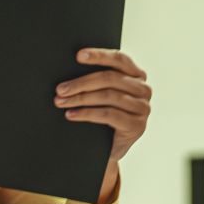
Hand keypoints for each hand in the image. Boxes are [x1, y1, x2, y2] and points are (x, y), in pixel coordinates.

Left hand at [55, 48, 150, 202]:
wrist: (109, 148)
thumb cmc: (103, 115)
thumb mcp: (102, 93)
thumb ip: (97, 79)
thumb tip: (68, 65)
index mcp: (137, 75)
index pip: (119, 59)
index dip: (99, 55)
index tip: (78, 56)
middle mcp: (144, 89)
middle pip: (110, 78)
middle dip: (81, 83)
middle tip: (60, 89)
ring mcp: (143, 108)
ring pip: (108, 96)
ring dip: (80, 98)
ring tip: (61, 101)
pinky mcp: (137, 126)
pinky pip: (108, 115)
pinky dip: (86, 114)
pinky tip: (71, 114)